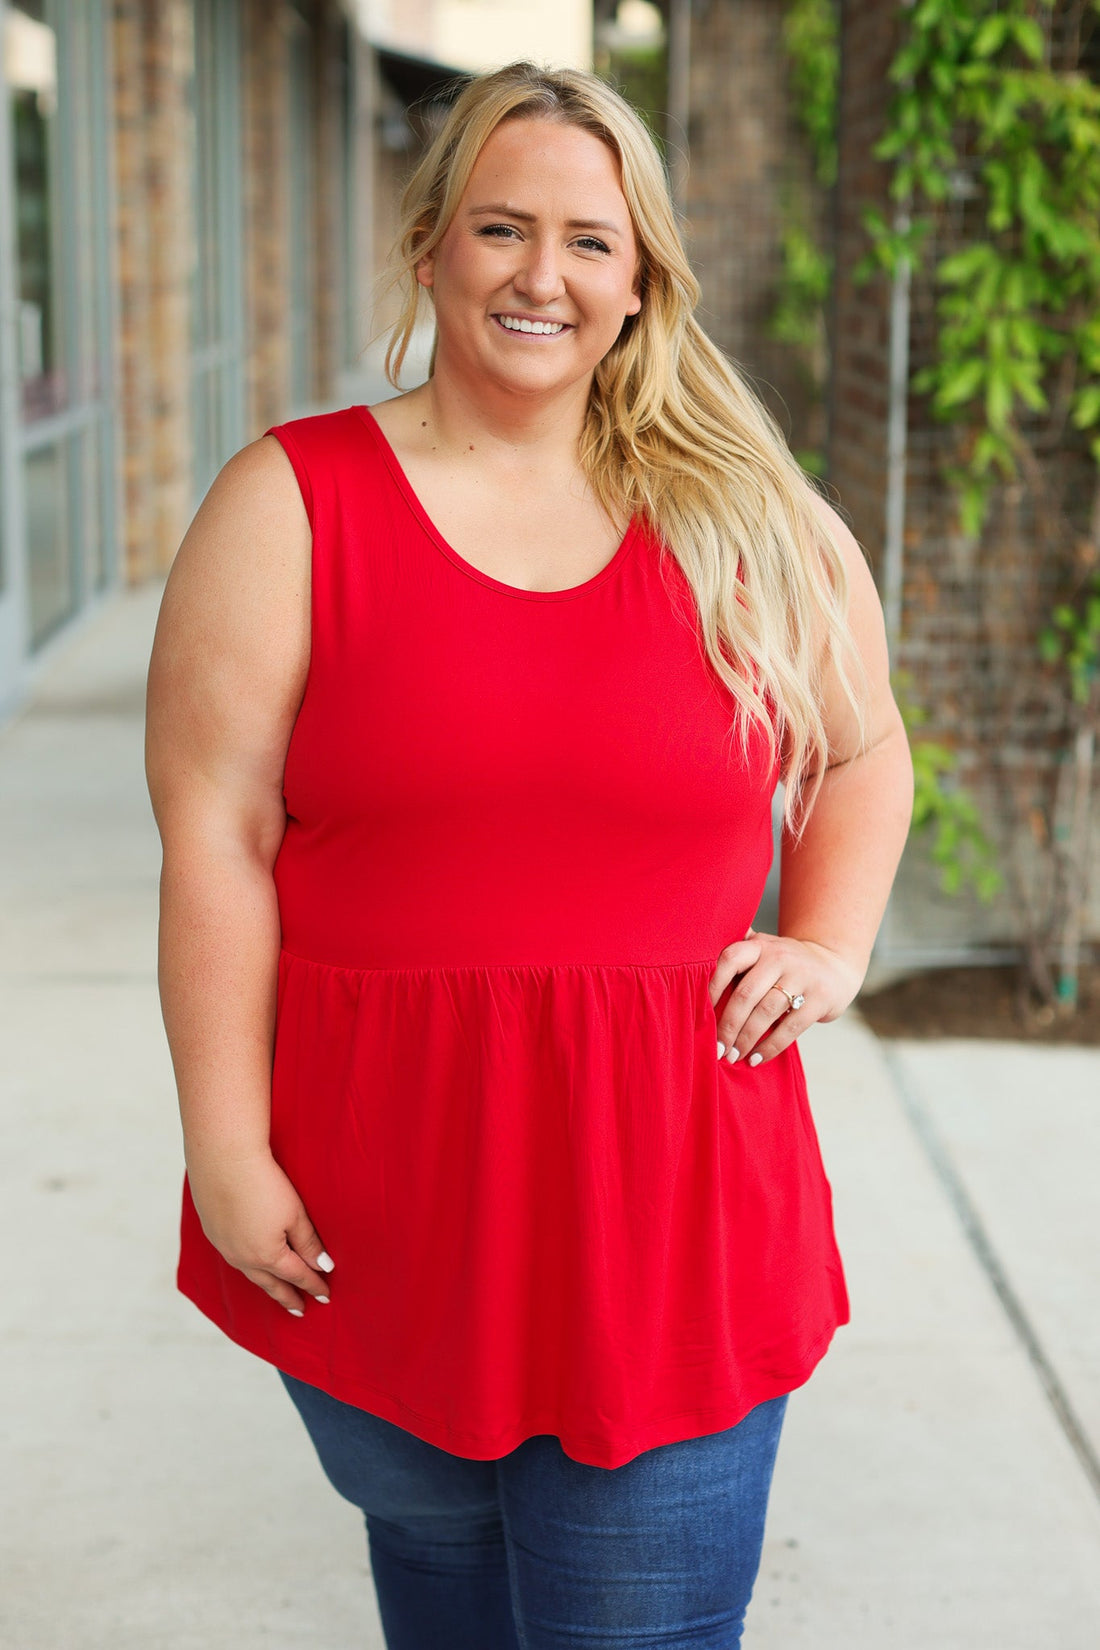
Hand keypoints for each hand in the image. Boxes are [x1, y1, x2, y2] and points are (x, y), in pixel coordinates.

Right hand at [186, 1146, 334, 1315]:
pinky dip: (247, 1266)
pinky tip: (250, 1263)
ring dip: (265, 1283)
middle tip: (299, 1310)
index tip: (325, 1296)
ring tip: (276, 1291)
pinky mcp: (212, 1230)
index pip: (297, 1276)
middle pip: (270, 1283)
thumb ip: (308, 1243)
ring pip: (249, 1273)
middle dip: (287, 1296)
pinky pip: (233, 1257)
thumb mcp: (295, 1214)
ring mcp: (224, 1245)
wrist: (223, 1159)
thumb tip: (323, 1266)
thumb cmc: (265, 1184)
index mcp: (267, 1256)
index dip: (313, 1285)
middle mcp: (242, 1257)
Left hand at [709, 926, 864, 1067]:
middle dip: (727, 1025)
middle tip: (716, 1048)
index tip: (700, 1014)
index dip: (711, 986)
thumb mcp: (763, 951)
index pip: (729, 959)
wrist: (834, 966)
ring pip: (766, 1012)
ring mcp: (802, 977)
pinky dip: (770, 1047)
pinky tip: (756, 1058)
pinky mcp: (819, 998)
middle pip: (746, 993)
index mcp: (760, 945)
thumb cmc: (784, 965)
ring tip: (732, 1056)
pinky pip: (790, 1027)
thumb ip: (735, 958)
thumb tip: (688, 977)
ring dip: (746, 1039)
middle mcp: (780, 957)